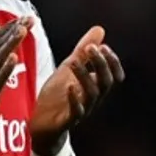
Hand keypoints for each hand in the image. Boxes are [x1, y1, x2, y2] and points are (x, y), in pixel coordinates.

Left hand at [29, 25, 124, 153]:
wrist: (41, 126)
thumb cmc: (57, 97)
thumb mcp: (68, 69)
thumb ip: (83, 52)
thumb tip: (100, 29)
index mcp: (94, 87)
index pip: (114, 75)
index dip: (112, 62)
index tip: (103, 46)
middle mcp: (92, 99)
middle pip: (106, 83)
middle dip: (100, 64)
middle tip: (90, 48)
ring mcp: (81, 111)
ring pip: (92, 95)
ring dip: (85, 76)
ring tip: (73, 62)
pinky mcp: (66, 121)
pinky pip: (76, 112)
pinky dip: (74, 99)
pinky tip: (69, 87)